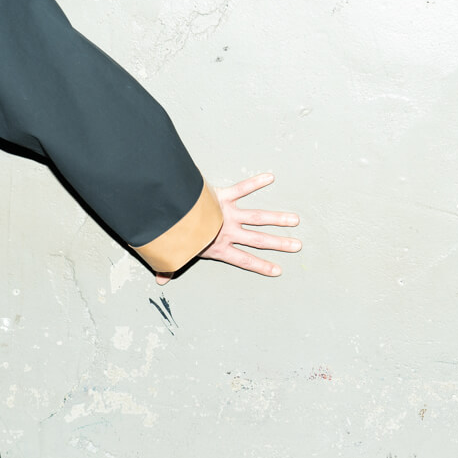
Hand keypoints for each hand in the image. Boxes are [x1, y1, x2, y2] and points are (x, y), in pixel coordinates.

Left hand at [156, 173, 300, 283]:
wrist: (168, 214)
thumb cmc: (172, 234)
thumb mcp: (173, 254)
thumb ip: (170, 267)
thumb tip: (160, 281)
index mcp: (218, 247)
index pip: (244, 260)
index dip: (261, 267)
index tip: (277, 271)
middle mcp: (228, 231)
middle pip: (258, 240)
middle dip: (279, 244)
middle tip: (297, 245)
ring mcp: (227, 213)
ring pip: (257, 217)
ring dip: (277, 218)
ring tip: (295, 220)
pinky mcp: (222, 196)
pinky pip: (241, 188)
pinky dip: (255, 181)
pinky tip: (270, 176)